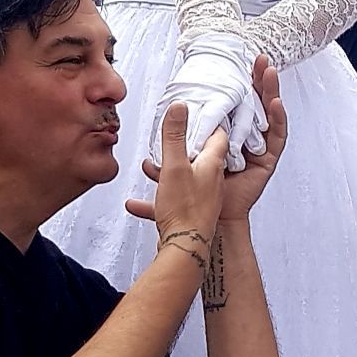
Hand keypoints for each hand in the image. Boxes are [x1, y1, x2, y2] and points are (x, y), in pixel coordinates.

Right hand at [127, 102, 229, 268]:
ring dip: (169, 168)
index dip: (211, 119)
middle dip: (186, 142)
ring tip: (150, 165)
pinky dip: (160, 193)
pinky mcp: (192, 211)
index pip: (219, 133)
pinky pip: (175, 195)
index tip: (201, 108)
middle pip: (202, 153)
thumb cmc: (185, 210)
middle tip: (174, 133)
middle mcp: (211, 179)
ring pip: (186, 174)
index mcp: (212, 163)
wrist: (185, 250)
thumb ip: (175, 135)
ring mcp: (203, 196)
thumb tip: (180, 106)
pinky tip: (137, 202)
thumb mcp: (175, 165)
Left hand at [131, 58, 289, 226]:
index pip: (231, 104)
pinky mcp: (267, 161)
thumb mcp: (170, 178)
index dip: (235, 85)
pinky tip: (275, 101)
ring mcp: (256, 150)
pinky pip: (276, 136)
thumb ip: (156, 174)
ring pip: (267, 114)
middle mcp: (240, 140)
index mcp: (220, 138)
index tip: (233, 63)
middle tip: (259, 57)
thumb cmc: (191, 203)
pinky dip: (278, 118)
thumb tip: (137, 176)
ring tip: (269, 70)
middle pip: (252, 104)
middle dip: (256, 80)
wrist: (205, 226)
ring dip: (270, 91)